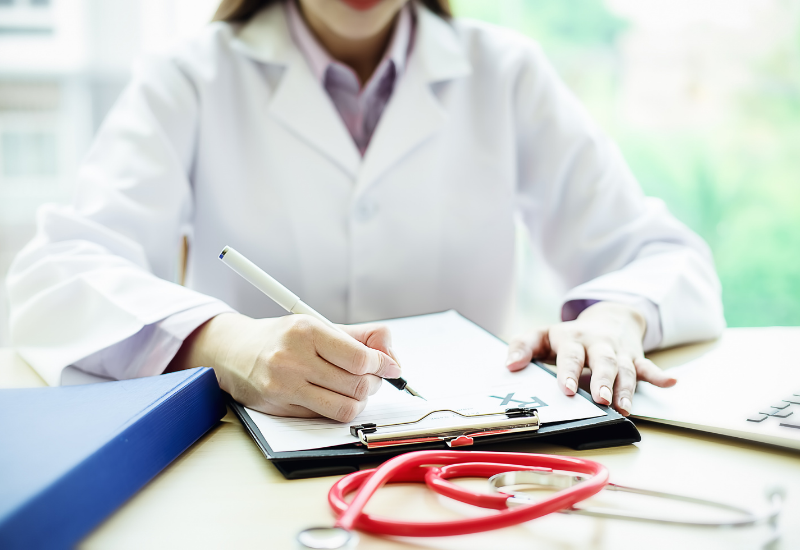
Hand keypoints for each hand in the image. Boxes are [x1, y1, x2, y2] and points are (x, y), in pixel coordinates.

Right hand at [167, 313, 400, 421]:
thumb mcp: (319, 325)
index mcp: (306, 331)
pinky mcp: (280, 408)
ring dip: (360, 400)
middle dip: (374, 383)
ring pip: (346, 407)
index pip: (359, 358)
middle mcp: (293, 359)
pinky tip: (334, 396)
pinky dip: (339, 409)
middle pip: (357, 385)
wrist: (234, 352)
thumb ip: (360, 338)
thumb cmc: (283, 338)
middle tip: (372, 377)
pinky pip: (326, 417)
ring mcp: (284, 386)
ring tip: (355, 389)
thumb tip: (391, 358)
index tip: (391, 367)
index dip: (383, 365)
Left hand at [504, 302, 675, 415]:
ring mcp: (619, 352)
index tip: (565, 389)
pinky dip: (659, 375)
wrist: (608, 318)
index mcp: (572, 338)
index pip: (570, 355)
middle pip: (603, 361)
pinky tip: (670, 382)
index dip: (568, 372)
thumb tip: (509, 365)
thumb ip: (522, 346)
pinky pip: (648, 366)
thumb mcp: (543, 335)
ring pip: (625, 369)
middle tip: (601, 400)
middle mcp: (597, 344)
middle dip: (603, 381)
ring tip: (624, 407)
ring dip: (626, 388)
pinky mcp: (635, 358)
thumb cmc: (569, 336)